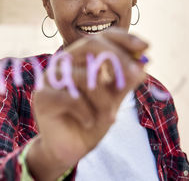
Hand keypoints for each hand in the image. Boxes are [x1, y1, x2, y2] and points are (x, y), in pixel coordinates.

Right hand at [27, 28, 147, 180]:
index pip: (100, 37)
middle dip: (118, 58)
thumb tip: (143, 63)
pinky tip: (88, 123)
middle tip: (136, 73)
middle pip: (90, 44)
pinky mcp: (43, 96)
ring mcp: (51, 78)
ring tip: (110, 118)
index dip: (123, 38)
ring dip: (104, 100)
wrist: (70, 150)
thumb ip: (125, 82)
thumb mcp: (114, 101)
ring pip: (85, 77)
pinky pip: (71, 98)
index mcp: (80, 59)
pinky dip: (87, 113)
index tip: (145, 47)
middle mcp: (64, 63)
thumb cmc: (91, 121)